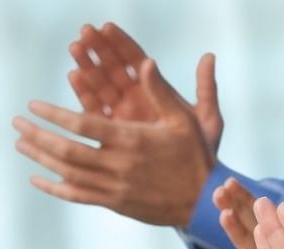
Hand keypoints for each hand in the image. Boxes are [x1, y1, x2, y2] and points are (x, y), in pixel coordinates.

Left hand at [12, 25, 220, 225]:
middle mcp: (120, 165)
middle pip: (68, 151)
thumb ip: (160, 91)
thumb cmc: (194, 155)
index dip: (54, 115)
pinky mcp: (115, 204)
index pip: (83, 125)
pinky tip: (37, 178)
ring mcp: (115, 188)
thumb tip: (145, 61)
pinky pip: (78, 196)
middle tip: (16, 123)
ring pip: (68, 173)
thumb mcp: (183, 120)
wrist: (203, 201)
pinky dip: (54, 188)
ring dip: (41, 157)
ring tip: (20, 143)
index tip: (33, 105)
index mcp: (133, 140)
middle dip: (38, 135)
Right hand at [65, 23, 222, 148]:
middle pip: (115, 71)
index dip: (123, 44)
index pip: (137, 62)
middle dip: (99, 51)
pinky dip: (85, 95)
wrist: (190, 187)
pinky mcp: (111, 136)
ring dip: (88, 68)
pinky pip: (95, 113)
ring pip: (102, 88)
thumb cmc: (203, 153)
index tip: (108, 27)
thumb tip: (209, 57)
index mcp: (160, 96)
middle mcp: (139, 103)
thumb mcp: (207, 121)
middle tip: (85, 32)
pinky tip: (74, 77)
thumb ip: (207, 89)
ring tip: (75, 48)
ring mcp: (123, 119)